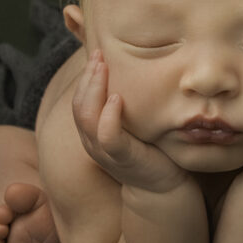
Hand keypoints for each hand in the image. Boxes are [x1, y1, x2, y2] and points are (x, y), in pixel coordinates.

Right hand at [72, 49, 190, 192]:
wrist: (162, 188)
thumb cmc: (150, 152)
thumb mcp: (134, 126)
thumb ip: (127, 107)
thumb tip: (133, 75)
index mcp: (93, 133)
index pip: (80, 101)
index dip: (86, 77)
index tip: (97, 54)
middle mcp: (92, 142)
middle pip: (79, 104)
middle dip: (88, 77)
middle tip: (98, 54)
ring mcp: (105, 151)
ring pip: (87, 117)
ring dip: (94, 89)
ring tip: (103, 68)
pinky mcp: (122, 158)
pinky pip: (108, 136)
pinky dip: (109, 117)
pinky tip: (117, 99)